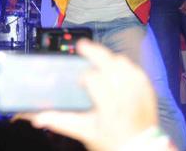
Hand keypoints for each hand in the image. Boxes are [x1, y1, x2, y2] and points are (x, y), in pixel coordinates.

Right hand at [18, 40, 158, 150]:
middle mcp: (125, 95)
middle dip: (95, 52)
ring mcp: (138, 92)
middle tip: (82, 46)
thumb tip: (38, 118)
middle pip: (110, 64)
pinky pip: (135, 69)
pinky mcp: (147, 90)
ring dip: (109, 58)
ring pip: (123, 63)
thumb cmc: (113, 142)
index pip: (94, 79)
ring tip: (98, 57)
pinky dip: (124, 65)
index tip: (79, 80)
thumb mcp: (84, 132)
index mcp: (108, 106)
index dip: (85, 76)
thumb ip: (61, 122)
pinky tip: (116, 66)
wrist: (140, 148)